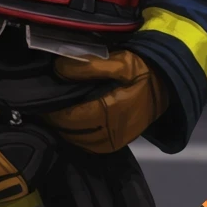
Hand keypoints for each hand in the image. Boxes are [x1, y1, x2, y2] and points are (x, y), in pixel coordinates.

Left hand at [43, 50, 168, 153]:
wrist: (165, 84)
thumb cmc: (140, 70)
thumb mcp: (118, 61)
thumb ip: (88, 65)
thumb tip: (59, 69)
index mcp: (112, 111)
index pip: (73, 116)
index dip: (54, 110)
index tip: (41, 100)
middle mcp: (113, 131)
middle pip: (73, 131)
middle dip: (56, 119)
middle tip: (43, 105)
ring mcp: (115, 140)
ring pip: (80, 141)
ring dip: (64, 129)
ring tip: (53, 113)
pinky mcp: (117, 142)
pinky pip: (91, 145)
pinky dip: (77, 136)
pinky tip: (69, 122)